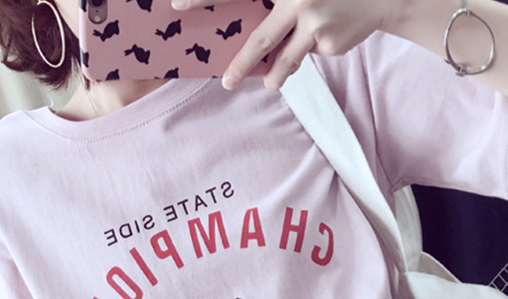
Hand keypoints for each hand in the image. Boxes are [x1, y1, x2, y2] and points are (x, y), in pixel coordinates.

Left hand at [173, 0, 397, 88]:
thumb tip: (243, 31)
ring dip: (274, 75)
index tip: (178, 6)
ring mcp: (315, 22)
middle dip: (241, 65)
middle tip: (226, 82)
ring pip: (285, 60)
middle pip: (261, 39)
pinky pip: (307, 55)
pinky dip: (309, 51)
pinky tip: (325, 34)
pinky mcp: (329, 42)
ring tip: (270, 82)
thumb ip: (274, 2)